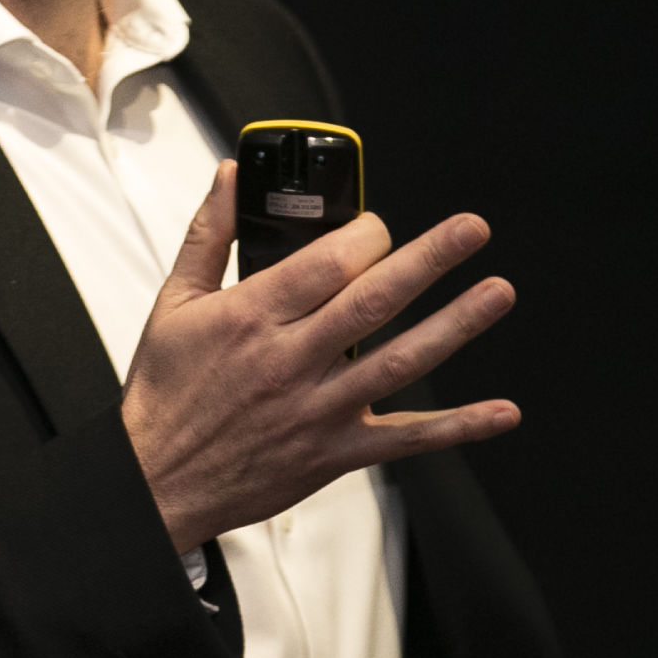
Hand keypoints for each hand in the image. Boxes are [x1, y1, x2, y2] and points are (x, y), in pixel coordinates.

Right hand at [120, 160, 520, 550]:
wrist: (157, 480)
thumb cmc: (166, 393)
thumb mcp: (174, 303)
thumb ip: (208, 235)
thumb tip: (229, 177)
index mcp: (253, 316)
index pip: (328, 263)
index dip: (367, 235)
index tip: (380, 226)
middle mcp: (292, 360)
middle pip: (375, 300)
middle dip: (431, 259)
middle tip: (473, 229)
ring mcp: (319, 408)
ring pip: (400, 360)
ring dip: (455, 325)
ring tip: (497, 292)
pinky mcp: (335, 452)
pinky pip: (405, 438)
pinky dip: (456, 428)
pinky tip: (500, 411)